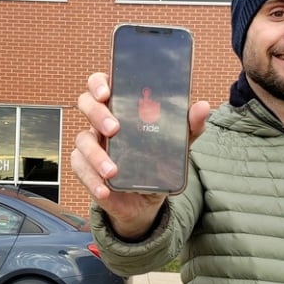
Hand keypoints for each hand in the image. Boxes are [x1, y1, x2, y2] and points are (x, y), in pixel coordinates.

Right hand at [71, 72, 209, 238]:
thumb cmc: (158, 161)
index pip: (101, 84)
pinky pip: (80, 169)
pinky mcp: (87, 169)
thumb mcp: (177, 144)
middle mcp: (101, 121)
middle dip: (97, 114)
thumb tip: (203, 106)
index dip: (98, 83)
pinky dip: (91, 180)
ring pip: (82, 140)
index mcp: (120, 107)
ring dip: (95, 155)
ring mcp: (92, 144)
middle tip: (114, 129)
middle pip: (86, 104)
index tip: (107, 92)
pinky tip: (105, 189)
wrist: (147, 199)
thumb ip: (189, 126)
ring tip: (112, 170)